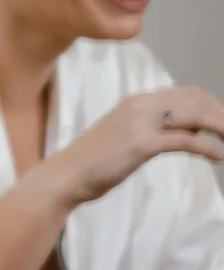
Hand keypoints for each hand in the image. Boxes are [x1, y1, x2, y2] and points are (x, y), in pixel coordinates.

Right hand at [35, 85, 223, 208]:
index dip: (213, 105)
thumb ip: (152, 128)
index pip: (187, 92)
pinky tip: (219, 157)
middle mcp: (141, 105)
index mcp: (136, 102)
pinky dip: (209, 148)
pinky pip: (187, 140)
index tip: (223, 122)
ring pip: (197, 115)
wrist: (63, 177)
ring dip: (222, 127)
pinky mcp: (142, 144)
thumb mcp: (124, 137)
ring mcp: (141, 123)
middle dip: (223, 114)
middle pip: (197, 99)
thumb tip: (186, 129)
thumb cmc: (91, 163)